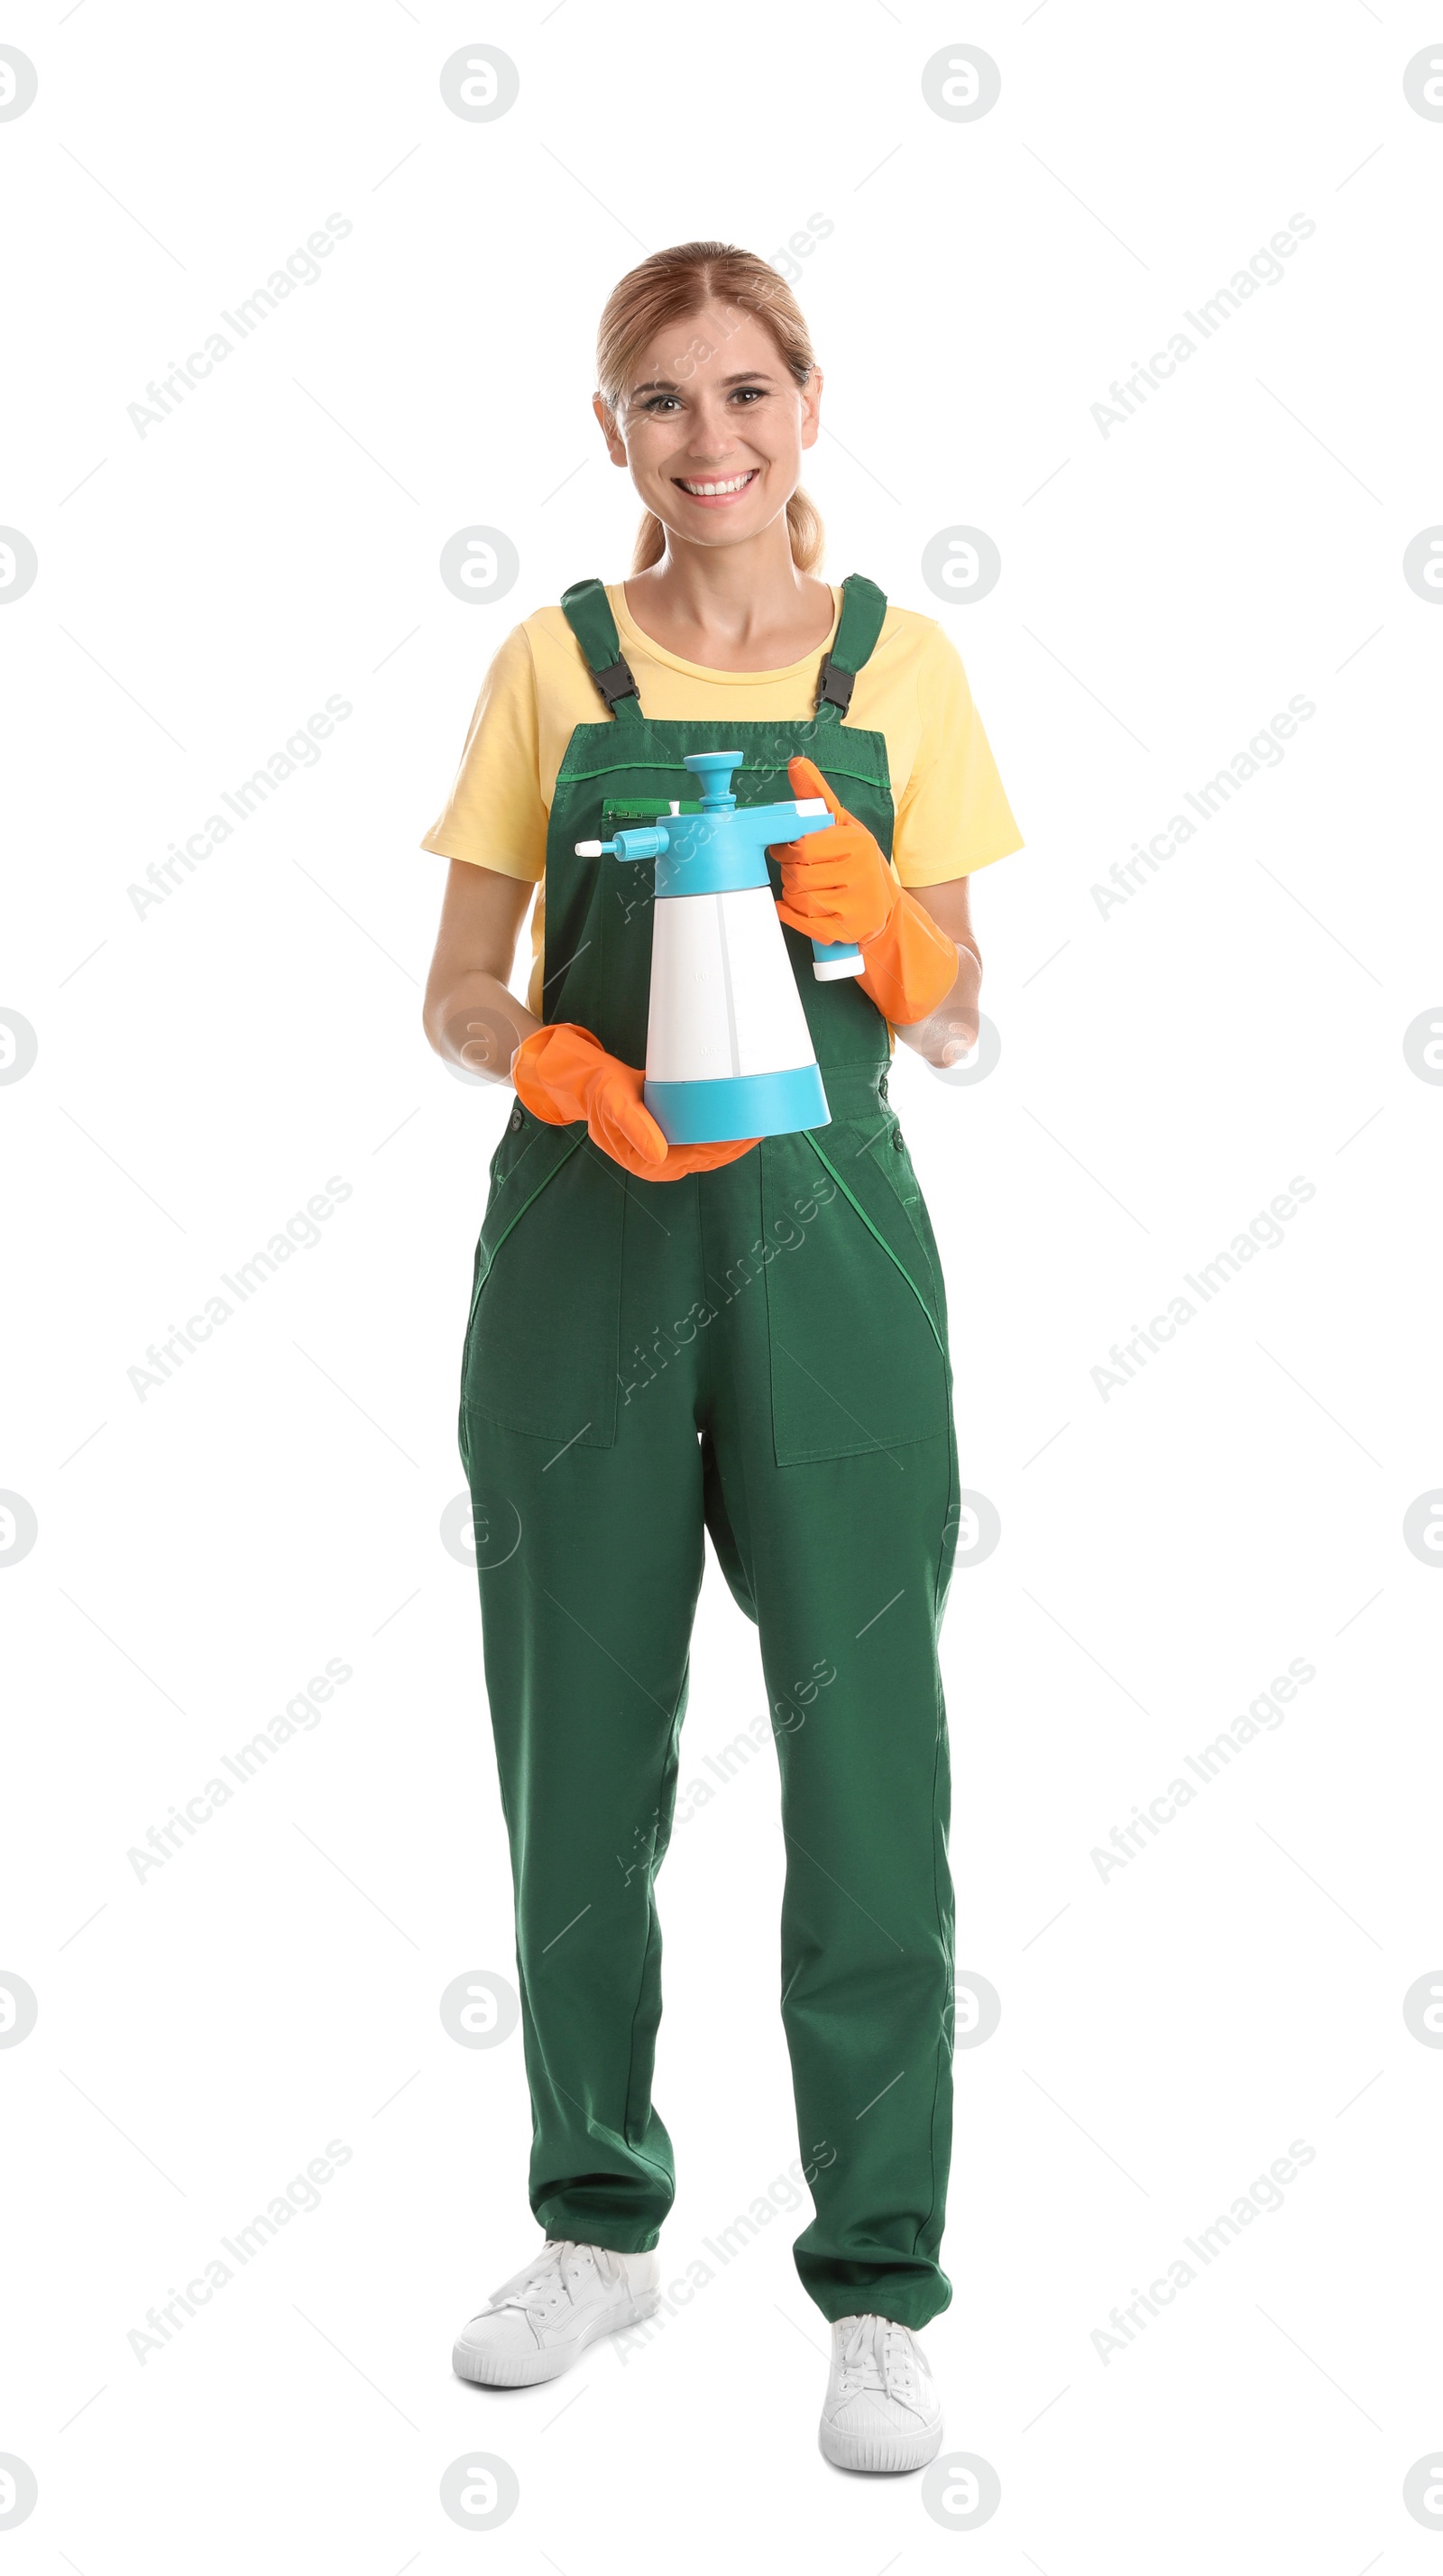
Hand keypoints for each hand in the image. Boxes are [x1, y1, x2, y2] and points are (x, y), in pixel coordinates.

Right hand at [512, 1024, 758, 1182]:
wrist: (591, 1085)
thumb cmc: (601, 1093)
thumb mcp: (614, 1105)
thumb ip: (635, 1128)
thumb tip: (660, 1155)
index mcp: (652, 1162)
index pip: (701, 1156)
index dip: (729, 1146)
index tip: (751, 1131)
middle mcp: (665, 1161)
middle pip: (713, 1154)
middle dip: (739, 1140)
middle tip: (766, 1119)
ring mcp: (670, 1149)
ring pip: (713, 1146)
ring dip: (736, 1134)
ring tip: (761, 1117)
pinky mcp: (674, 1134)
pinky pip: (706, 1134)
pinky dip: (723, 1126)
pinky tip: (740, 1114)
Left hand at [768, 756, 900, 948]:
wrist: (885, 908)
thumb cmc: (857, 862)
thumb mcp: (844, 825)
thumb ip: (818, 796)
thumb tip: (797, 764)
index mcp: (857, 843)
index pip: (802, 848)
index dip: (786, 850)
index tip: (787, 850)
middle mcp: (860, 873)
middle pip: (797, 875)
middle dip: (791, 873)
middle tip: (800, 871)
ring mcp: (856, 904)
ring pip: (799, 899)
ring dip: (793, 894)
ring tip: (807, 888)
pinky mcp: (849, 929)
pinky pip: (804, 923)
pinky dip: (792, 916)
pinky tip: (795, 907)